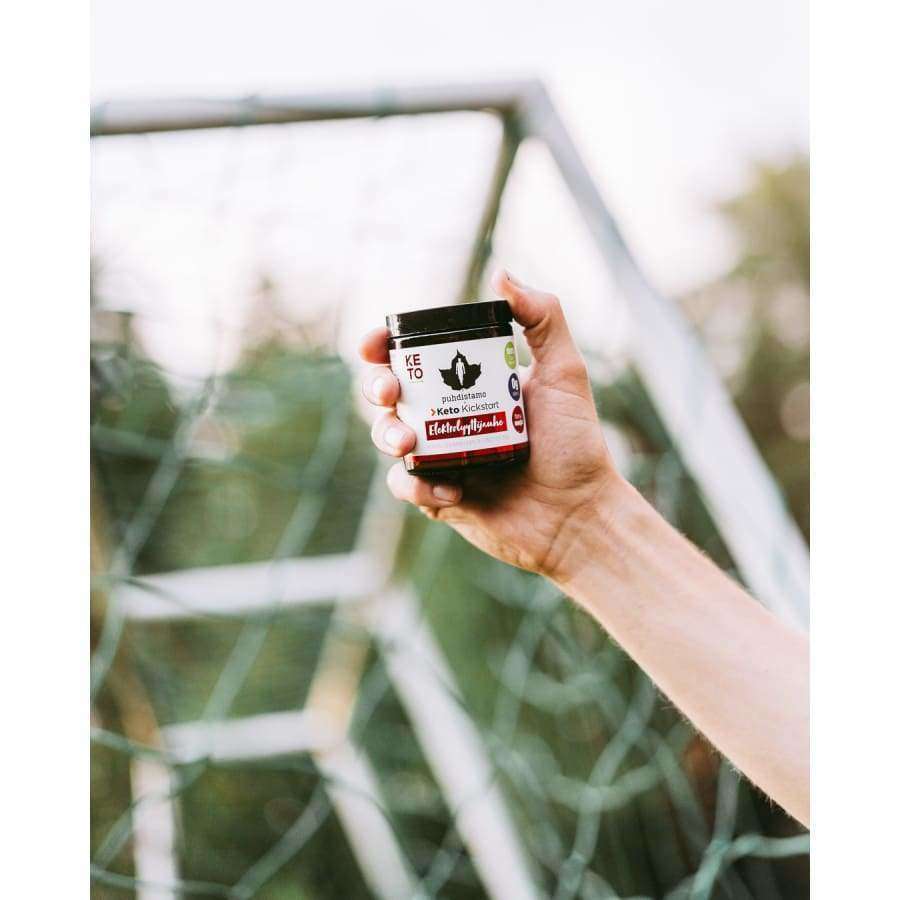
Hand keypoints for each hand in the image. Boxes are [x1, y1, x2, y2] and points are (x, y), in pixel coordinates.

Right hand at [359, 270, 620, 578]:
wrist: (580, 513)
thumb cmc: (575, 444)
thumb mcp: (565, 372)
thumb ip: (543, 318)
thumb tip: (500, 273)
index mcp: (468, 383)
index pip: (414, 356)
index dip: (383, 346)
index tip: (374, 343)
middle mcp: (449, 417)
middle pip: (390, 394)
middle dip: (376, 388)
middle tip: (390, 393)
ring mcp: (441, 457)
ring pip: (388, 438)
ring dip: (387, 434)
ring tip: (409, 442)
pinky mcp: (439, 498)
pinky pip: (406, 488)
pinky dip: (417, 487)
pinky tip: (451, 491)